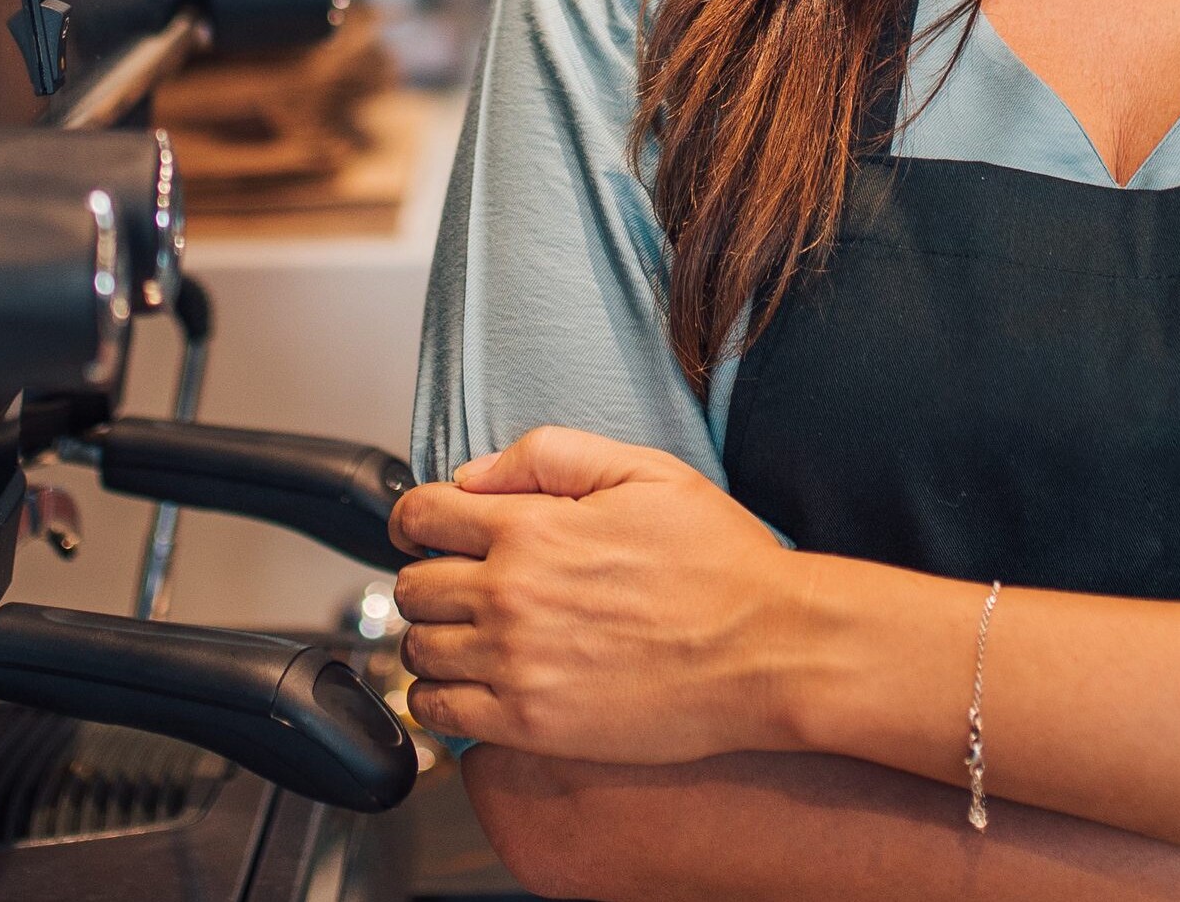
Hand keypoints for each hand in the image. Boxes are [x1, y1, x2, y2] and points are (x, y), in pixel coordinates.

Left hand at [389, 427, 809, 763]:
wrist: (770, 650)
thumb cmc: (720, 562)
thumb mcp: (644, 472)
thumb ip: (549, 455)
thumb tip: (472, 475)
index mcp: (531, 527)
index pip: (419, 516)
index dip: (416, 520)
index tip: (429, 533)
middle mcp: (510, 595)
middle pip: (409, 586)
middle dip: (427, 578)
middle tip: (461, 586)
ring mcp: (515, 664)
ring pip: (416, 649)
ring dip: (431, 638)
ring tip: (469, 638)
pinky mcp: (530, 725)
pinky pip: (439, 712)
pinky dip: (438, 697)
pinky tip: (469, 686)